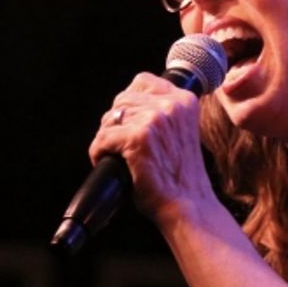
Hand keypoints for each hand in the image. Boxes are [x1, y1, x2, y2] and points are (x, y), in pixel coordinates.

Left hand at [88, 72, 216, 221]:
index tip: (129, 119)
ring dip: (107, 137)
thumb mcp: (180, 132)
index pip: (143, 81)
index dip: (130, 100)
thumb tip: (129, 105)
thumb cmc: (181, 176)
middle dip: (116, 121)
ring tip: (115, 154)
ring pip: (110, 118)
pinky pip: (103, 138)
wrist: (188, 205)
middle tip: (119, 142)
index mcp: (184, 100)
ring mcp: (154, 120)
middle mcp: (171, 105)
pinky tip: (107, 161)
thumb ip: (164, 114)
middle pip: (123, 99)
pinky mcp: (137, 138)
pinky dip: (99, 152)